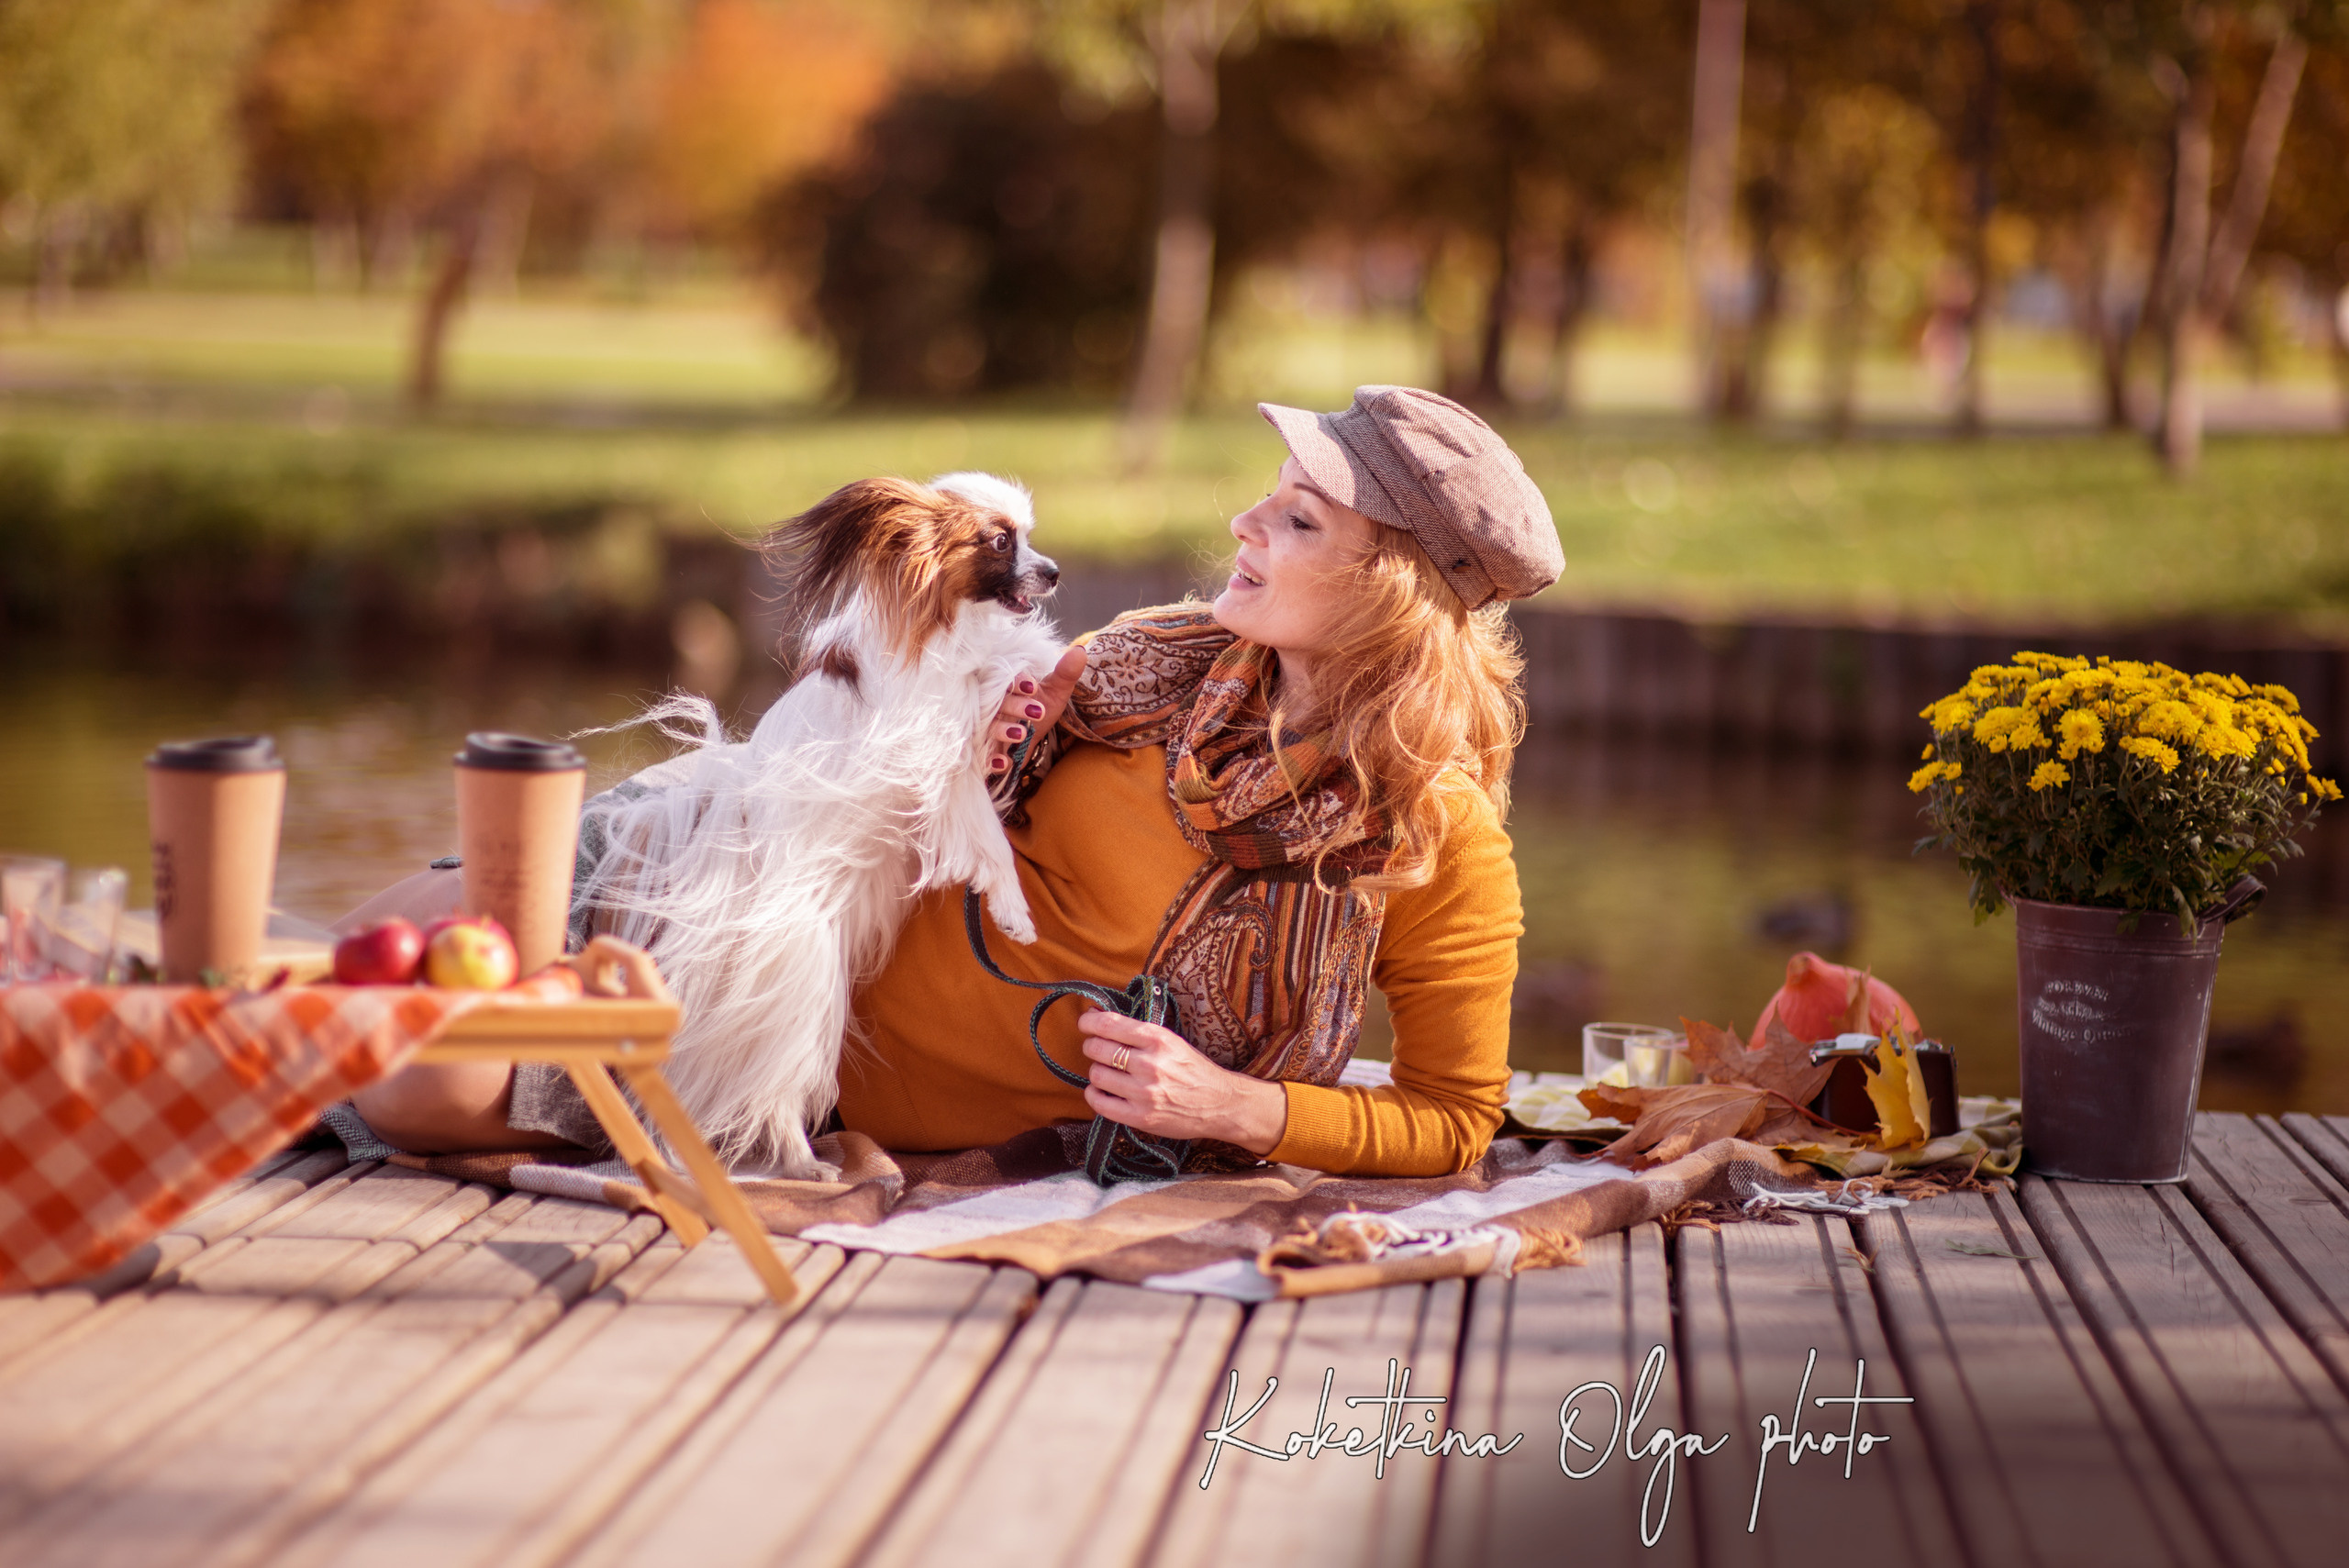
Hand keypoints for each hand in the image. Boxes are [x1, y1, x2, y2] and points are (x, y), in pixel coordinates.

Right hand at [987, 643, 1086, 777]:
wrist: (1030, 737)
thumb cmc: (1040, 708)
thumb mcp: (1055, 692)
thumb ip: (1066, 673)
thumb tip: (1080, 652)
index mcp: (1008, 685)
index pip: (1007, 679)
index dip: (1018, 682)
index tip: (1034, 687)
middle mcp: (994, 704)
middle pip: (998, 701)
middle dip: (1016, 706)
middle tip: (1039, 712)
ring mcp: (987, 726)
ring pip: (990, 725)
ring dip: (1003, 730)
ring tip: (1022, 735)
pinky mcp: (986, 748)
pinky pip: (983, 754)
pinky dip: (992, 759)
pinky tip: (1004, 763)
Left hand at [1075, 1007, 1288, 1154]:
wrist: (1220, 1104)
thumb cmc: (1193, 1069)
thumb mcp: (1172, 1041)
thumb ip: (1138, 1032)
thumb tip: (1097, 1016)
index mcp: (1158, 1039)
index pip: (1109, 1024)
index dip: (1089, 1022)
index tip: (1085, 1023)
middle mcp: (1150, 1064)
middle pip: (1097, 1049)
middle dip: (1092, 1046)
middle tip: (1097, 1049)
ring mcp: (1144, 1093)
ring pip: (1096, 1075)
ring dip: (1096, 1071)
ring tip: (1107, 1072)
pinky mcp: (1141, 1117)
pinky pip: (1100, 1103)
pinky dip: (1095, 1095)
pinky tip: (1102, 1091)